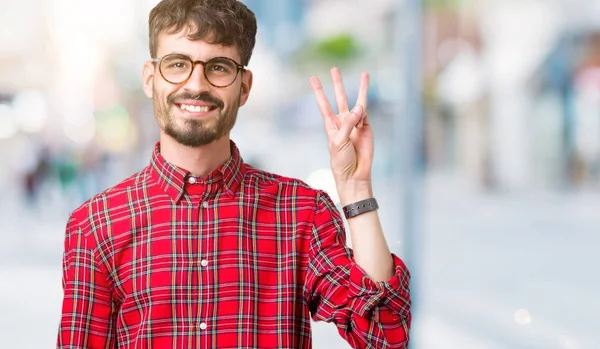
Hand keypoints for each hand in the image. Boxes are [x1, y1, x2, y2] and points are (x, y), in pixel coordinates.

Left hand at [310, 68, 372, 202]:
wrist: (354, 175)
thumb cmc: (341, 161)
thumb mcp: (339, 142)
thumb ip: (348, 123)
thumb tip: (360, 107)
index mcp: (331, 125)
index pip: (323, 104)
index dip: (319, 91)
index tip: (313, 78)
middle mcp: (343, 122)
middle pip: (339, 98)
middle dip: (337, 84)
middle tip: (334, 69)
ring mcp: (356, 124)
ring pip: (358, 102)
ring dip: (361, 89)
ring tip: (365, 74)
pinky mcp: (367, 128)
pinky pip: (366, 114)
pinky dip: (363, 111)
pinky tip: (361, 109)